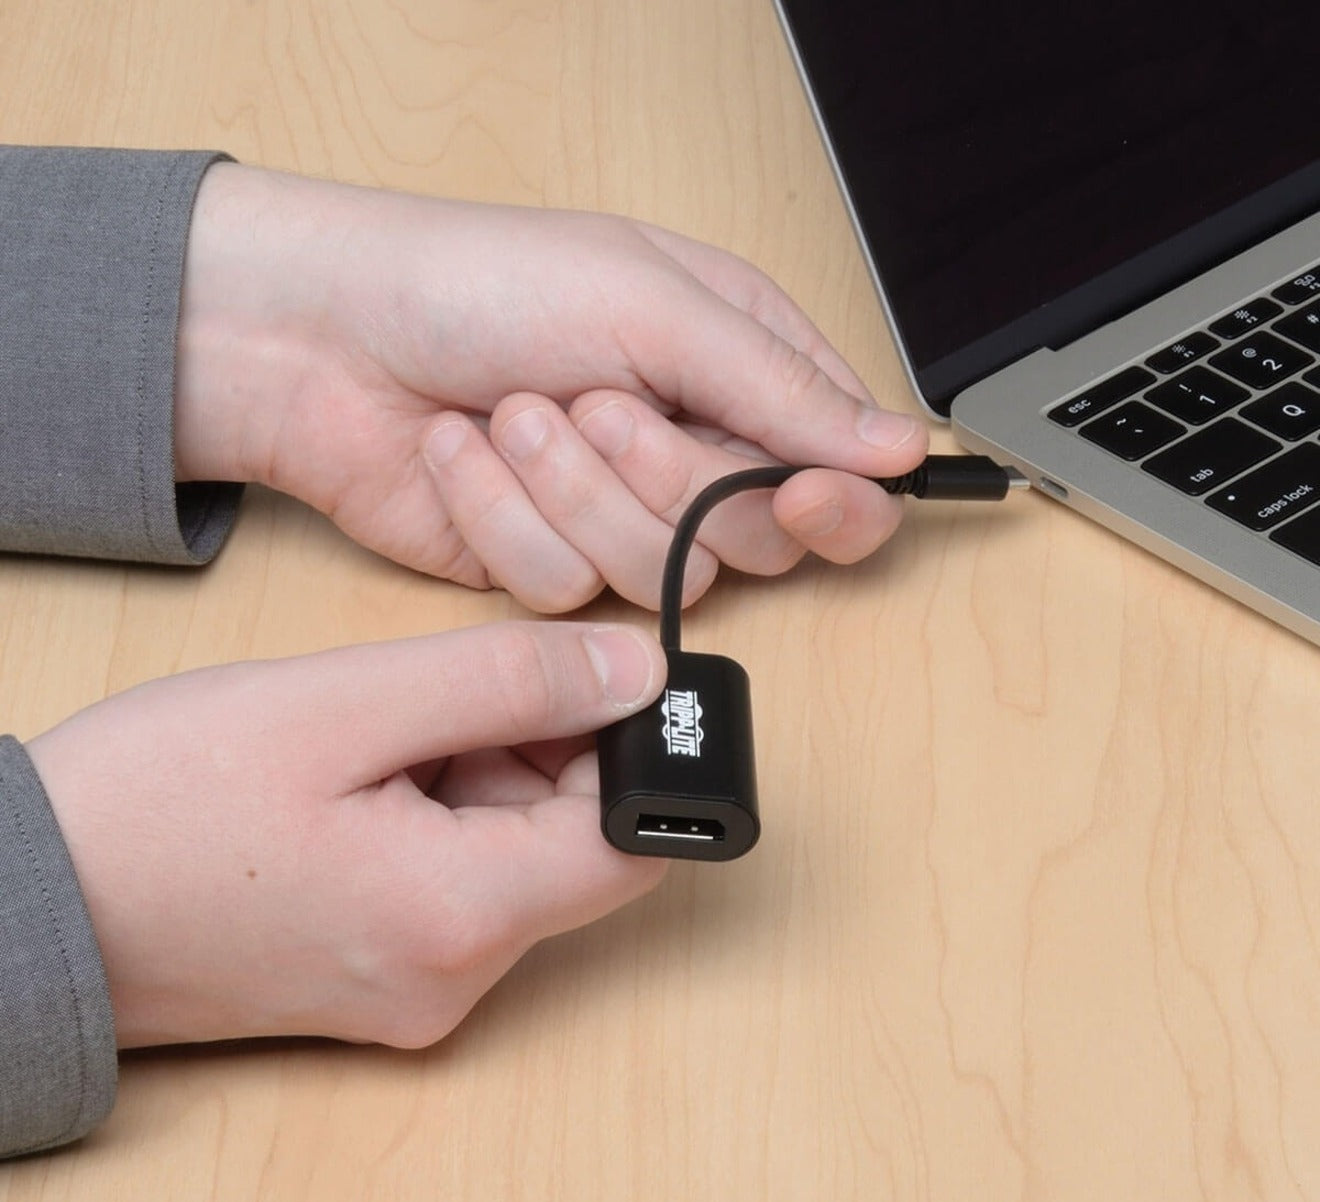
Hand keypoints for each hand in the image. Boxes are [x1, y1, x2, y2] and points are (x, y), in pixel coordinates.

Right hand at [26, 622, 666, 1048]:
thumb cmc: (158, 799)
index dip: (628, 749)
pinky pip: (457, 885)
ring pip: (513, 858)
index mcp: (462, 918)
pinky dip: (436, 815)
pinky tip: (355, 781)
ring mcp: (417, 990)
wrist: (26, 898)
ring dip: (478, 776)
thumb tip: (637, 672)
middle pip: (574, 847)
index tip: (574, 681)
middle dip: (535, 750)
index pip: (634, 842)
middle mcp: (456, 979)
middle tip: (433, 698)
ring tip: (371, 738)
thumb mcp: (342, 704)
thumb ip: (506, 682)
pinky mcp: (380, 979)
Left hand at [173, 164, 927, 611]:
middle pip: (754, 536)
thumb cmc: (480, 281)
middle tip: (600, 405)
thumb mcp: (650, 303)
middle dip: (668, 477)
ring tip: (513, 416)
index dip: (837, 501)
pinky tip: (464, 455)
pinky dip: (507, 521)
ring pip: (659, 572)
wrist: (324, 337)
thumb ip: (780, 388)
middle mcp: (686, 452)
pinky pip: (565, 588)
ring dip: (575, 493)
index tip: (804, 495)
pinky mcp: (544, 564)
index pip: (842, 469)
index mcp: (735, 367)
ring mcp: (615, 516)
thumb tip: (897, 450)